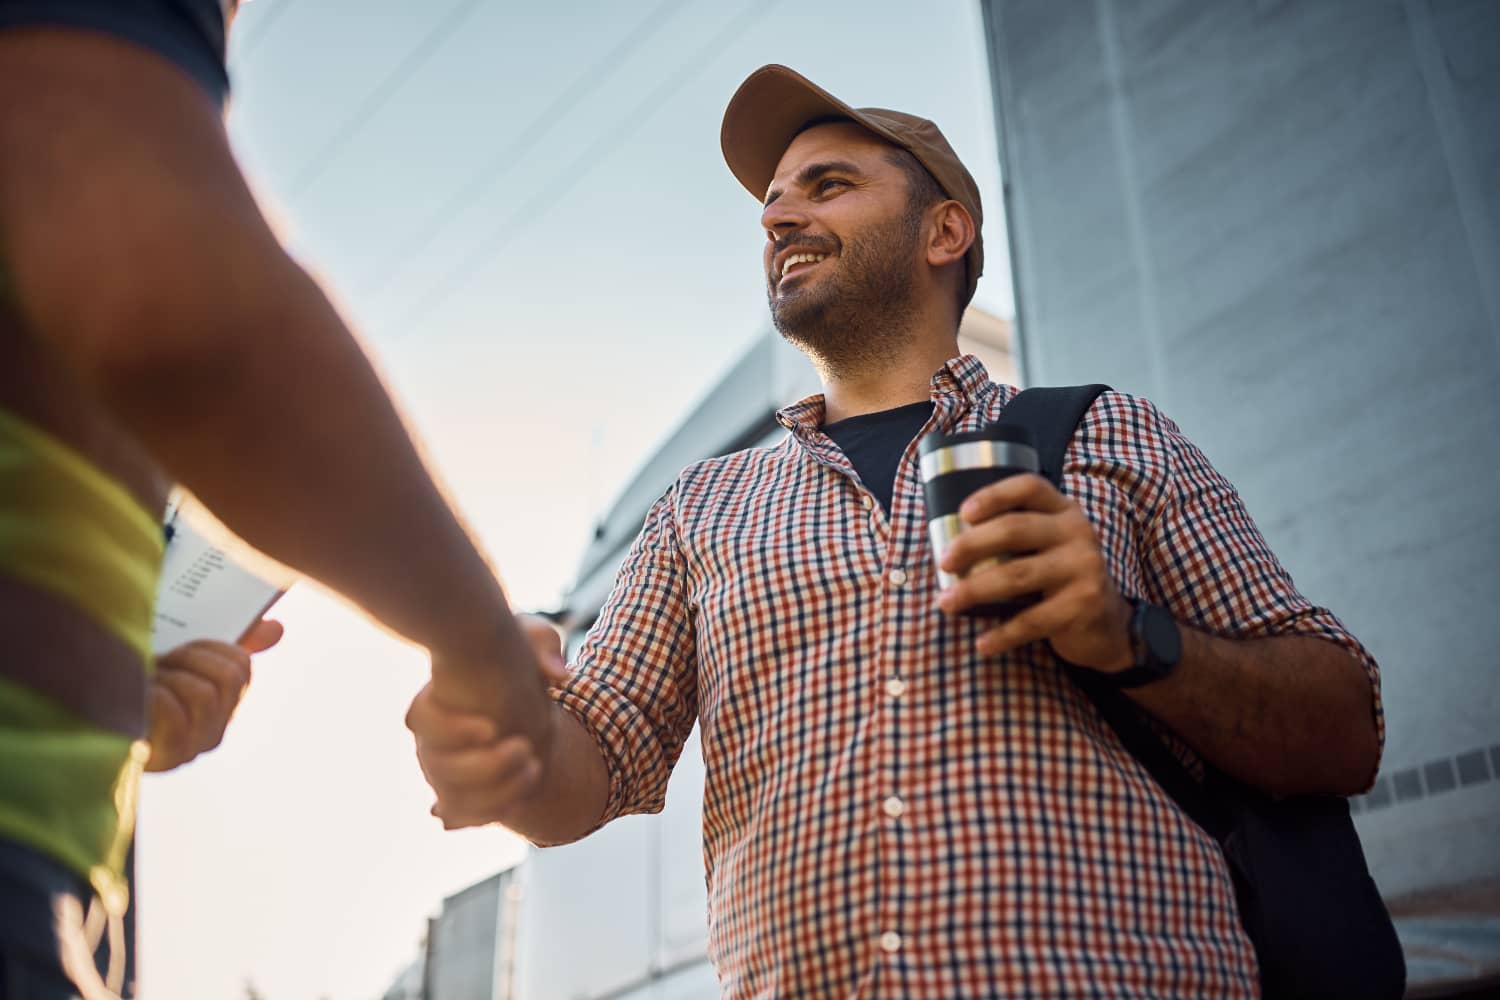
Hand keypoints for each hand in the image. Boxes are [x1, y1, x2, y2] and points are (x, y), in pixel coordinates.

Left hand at [145, 618, 283, 772]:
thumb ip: (231, 642)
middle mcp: (213, 732)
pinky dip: (151, 698)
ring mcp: (192, 748)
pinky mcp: (167, 758)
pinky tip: (135, 702)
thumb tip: (277, 628)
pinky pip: (174, 711)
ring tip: (141, 684)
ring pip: (203, 693)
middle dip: (185, 661)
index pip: (241, 667)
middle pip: (226, 680)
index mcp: (221, 704)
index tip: (177, 649)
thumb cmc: (130, 682)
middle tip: (155, 666)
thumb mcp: (180, 655)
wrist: (79, 718)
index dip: (206, 648)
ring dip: (165, 679)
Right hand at [409, 614, 568, 829]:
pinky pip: (462, 815)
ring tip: (534, 770)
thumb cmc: (515, 660)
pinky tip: (521, 798)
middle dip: (484, 766)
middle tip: (527, 748)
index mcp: (436, 697)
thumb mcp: (530, 640)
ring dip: (495, 792)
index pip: (421, 718)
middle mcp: (429, 738)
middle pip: (436, 766)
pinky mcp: (456, 794)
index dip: (451, 729)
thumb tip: (559, 674)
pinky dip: (490, 812)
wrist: (520, 698)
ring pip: (451, 796)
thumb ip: (542, 645)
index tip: (493, 728)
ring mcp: (439, 770)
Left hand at [936, 474, 1132, 669]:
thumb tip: (948, 545)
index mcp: (1064, 511)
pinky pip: (1031, 620)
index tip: (962, 513)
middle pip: (1014, 529)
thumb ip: (1015, 536)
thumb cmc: (1059, 578)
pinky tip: (981, 644)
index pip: (1028, 488)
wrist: (1108, 623)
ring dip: (973, 590)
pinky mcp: (1083, 605)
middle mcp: (1077, 532)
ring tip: (946, 603)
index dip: (993, 495)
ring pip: (1016, 575)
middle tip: (943, 563)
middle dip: (970, 545)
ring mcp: (1083, 568)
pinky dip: (1002, 634)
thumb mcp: (1047, 546)